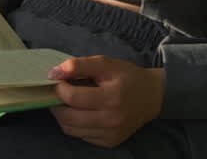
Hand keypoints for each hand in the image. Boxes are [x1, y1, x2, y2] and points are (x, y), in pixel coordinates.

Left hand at [47, 55, 165, 147]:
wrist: (152, 96)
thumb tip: (53, 73)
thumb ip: (79, 66)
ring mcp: (110, 134)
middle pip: (68, 117)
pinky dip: (75, 125)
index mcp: (112, 97)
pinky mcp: (110, 142)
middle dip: (56, 104)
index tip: (58, 80)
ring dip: (63, 116)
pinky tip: (81, 113)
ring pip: (71, 130)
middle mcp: (111, 120)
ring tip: (66, 103)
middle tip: (56, 93)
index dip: (59, 88)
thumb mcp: (106, 64)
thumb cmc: (128, 77)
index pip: (73, 97)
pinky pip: (81, 136)